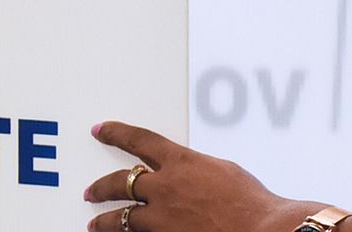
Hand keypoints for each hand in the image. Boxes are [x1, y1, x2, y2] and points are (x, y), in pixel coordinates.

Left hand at [84, 121, 318, 231]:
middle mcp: (165, 188)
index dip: (116, 134)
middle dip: (102, 186)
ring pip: (121, 218)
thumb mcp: (223, 171)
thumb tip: (187, 176)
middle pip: (121, 182)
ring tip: (95, 223)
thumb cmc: (250, 201)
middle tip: (91, 191)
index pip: (139, 141)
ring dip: (105, 221)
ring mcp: (161, 219)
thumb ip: (197, 171)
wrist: (261, 228)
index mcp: (181, 163)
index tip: (101, 130)